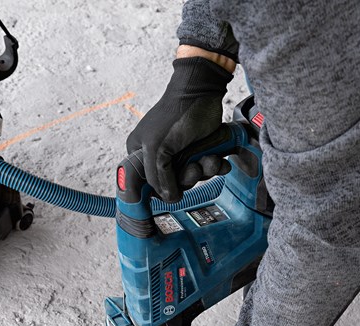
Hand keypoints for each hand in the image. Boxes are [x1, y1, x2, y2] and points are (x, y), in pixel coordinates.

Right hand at [126, 54, 233, 201]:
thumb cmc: (174, 115)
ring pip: (193, 177)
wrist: (202, 92)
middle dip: (188, 178)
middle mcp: (160, 155)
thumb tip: (168, 198)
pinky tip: (219, 160)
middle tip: (193, 167)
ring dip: (204, 171)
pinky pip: (207, 168)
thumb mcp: (157, 148)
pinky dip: (215, 166)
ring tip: (208, 159)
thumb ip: (158, 176)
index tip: (173, 189)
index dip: (162, 189)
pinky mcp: (200, 150)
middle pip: (173, 183)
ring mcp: (180, 153)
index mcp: (141, 153)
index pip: (148, 184)